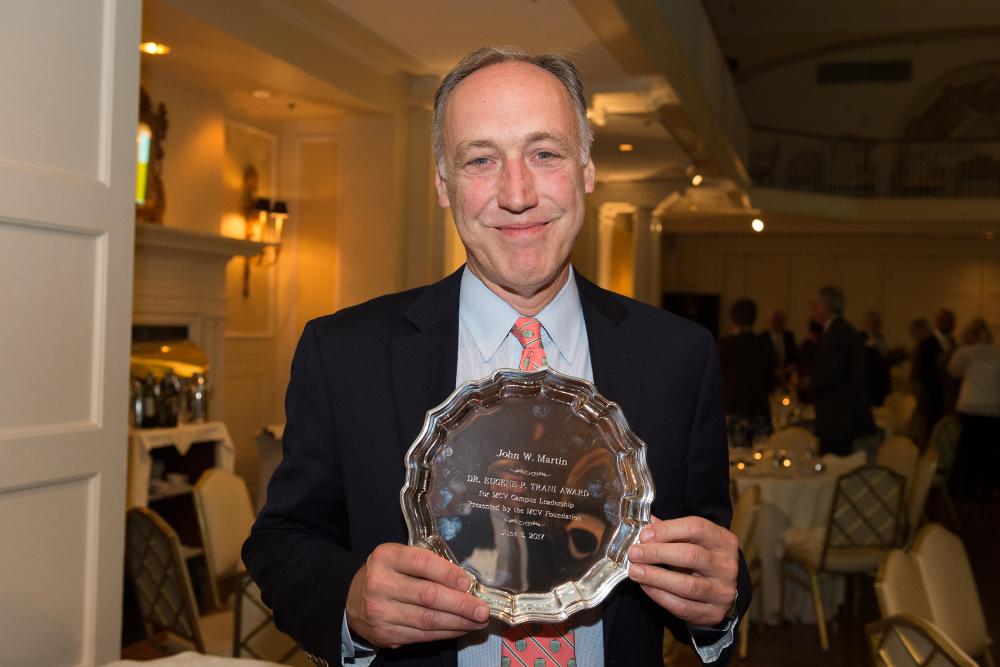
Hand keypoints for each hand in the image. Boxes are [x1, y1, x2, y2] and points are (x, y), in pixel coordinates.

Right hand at [345, 543, 489, 648]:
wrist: (351, 601)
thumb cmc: (385, 574)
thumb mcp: (398, 557)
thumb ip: (425, 564)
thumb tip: (463, 581)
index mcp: (386, 558)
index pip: (421, 563)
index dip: (448, 573)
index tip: (469, 583)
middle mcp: (380, 584)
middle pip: (428, 596)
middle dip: (460, 604)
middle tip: (483, 609)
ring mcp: (381, 613)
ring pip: (428, 620)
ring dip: (458, 622)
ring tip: (478, 620)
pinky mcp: (386, 635)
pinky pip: (422, 636)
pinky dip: (446, 633)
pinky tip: (461, 628)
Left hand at [627, 516, 738, 626]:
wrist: (721, 590)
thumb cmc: (702, 559)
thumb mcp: (693, 540)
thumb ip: (671, 531)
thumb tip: (645, 524)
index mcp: (723, 541)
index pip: (696, 528)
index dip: (667, 530)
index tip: (644, 536)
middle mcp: (726, 566)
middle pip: (691, 556)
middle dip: (658, 554)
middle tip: (634, 554)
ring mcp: (722, 591)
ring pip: (687, 585)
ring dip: (656, 577)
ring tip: (635, 571)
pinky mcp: (713, 613)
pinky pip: (683, 606)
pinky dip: (660, 596)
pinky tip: (646, 586)